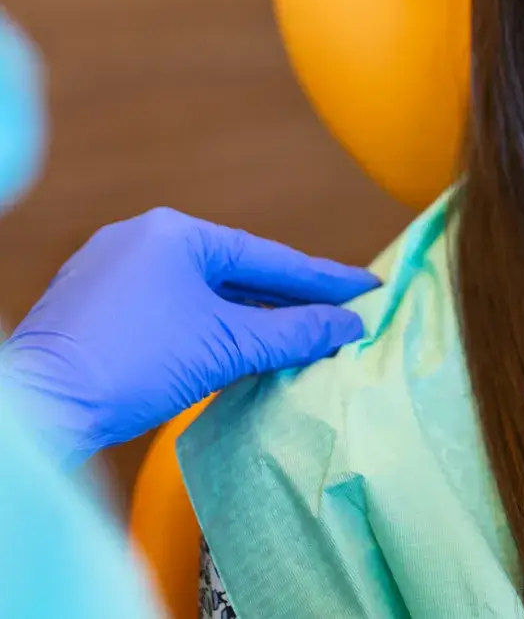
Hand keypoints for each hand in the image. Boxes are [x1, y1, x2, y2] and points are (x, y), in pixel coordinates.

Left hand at [0, 208, 378, 465]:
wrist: (37, 409)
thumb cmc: (132, 365)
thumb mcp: (228, 346)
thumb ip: (295, 331)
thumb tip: (350, 327)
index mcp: (174, 232)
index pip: (269, 257)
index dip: (323, 279)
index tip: (367, 287)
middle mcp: (140, 238)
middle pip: (235, 272)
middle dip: (287, 299)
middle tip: (339, 314)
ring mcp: (110, 272)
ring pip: (200, 292)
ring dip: (247, 316)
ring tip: (296, 336)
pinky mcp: (91, 309)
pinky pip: (168, 308)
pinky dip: (207, 326)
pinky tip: (233, 349)